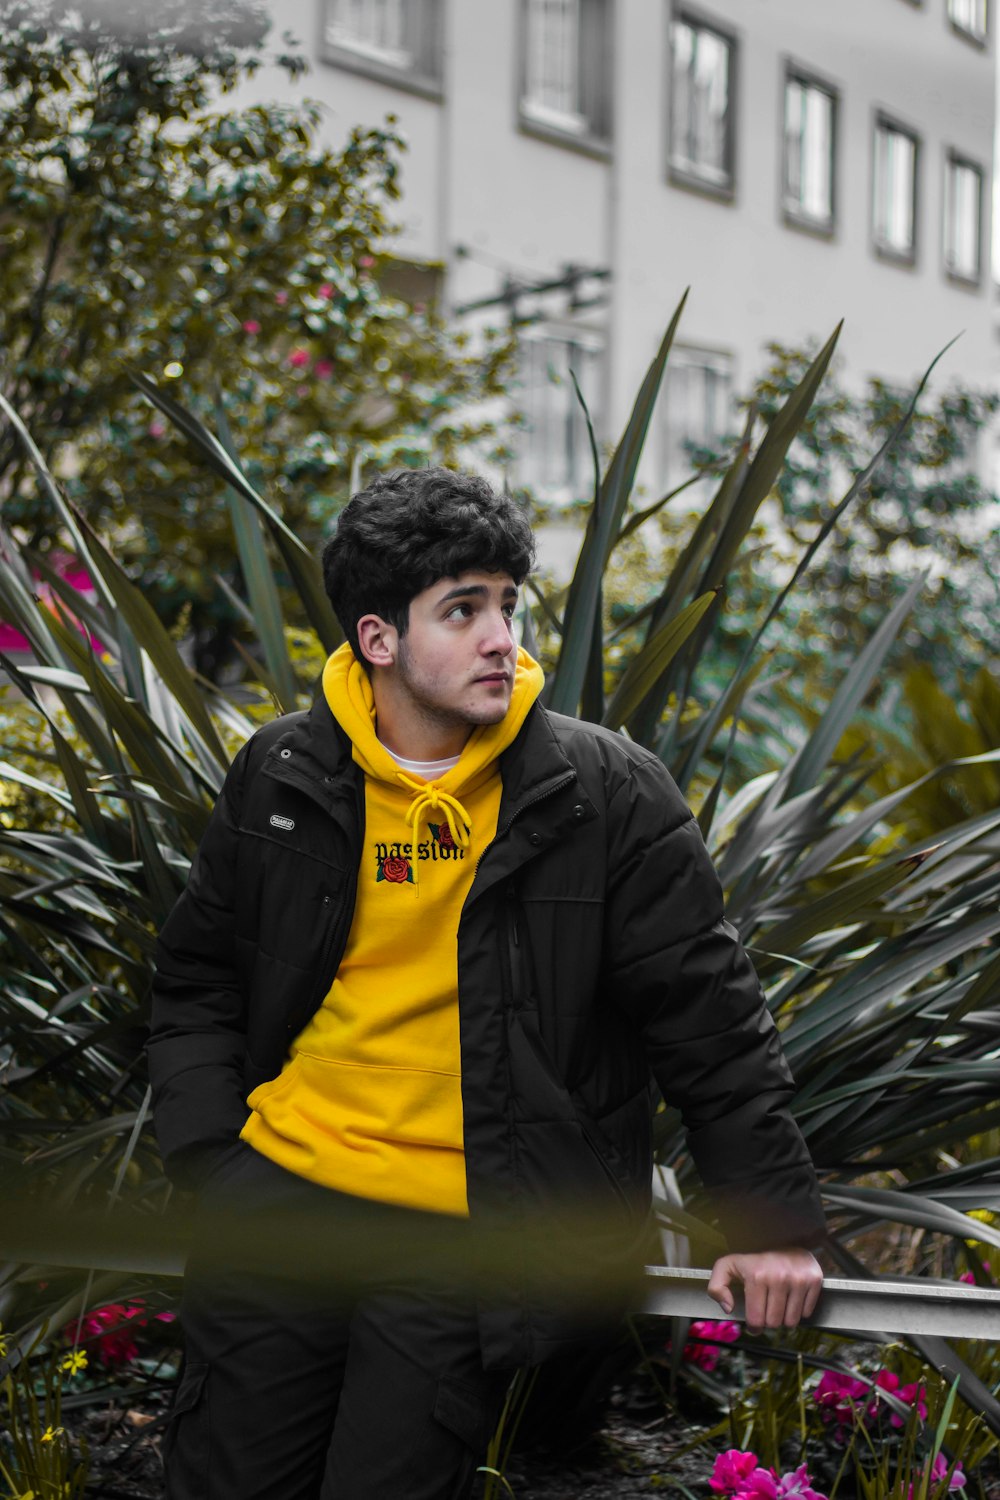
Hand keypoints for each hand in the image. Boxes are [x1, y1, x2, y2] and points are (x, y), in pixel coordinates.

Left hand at [706, 1247, 822, 1332]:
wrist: (785, 1238)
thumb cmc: (755, 1258)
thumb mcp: (728, 1266)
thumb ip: (716, 1286)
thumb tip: (728, 1308)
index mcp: (756, 1276)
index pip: (756, 1320)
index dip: (754, 1326)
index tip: (754, 1321)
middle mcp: (779, 1278)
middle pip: (774, 1323)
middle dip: (769, 1321)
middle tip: (767, 1308)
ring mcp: (799, 1279)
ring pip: (791, 1322)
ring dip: (784, 1318)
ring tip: (779, 1304)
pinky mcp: (814, 1280)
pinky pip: (806, 1313)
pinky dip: (799, 1311)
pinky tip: (792, 1298)